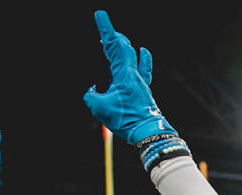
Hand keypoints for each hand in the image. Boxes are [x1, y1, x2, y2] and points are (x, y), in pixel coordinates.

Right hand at [82, 10, 175, 144]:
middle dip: (113, 36)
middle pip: (125, 48)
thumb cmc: (127, 120)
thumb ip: (91, 96)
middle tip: (105, 28)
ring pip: (134, 56)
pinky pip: (144, 69)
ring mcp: (141, 82)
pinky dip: (143, 58)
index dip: (106, 29)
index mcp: (124, 74)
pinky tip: (143, 52)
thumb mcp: (99, 108)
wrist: (149, 133)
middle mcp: (135, 75)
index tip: (101, 15)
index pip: (114, 46)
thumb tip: (93, 92)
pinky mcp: (145, 91)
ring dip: (125, 46)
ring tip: (118, 38)